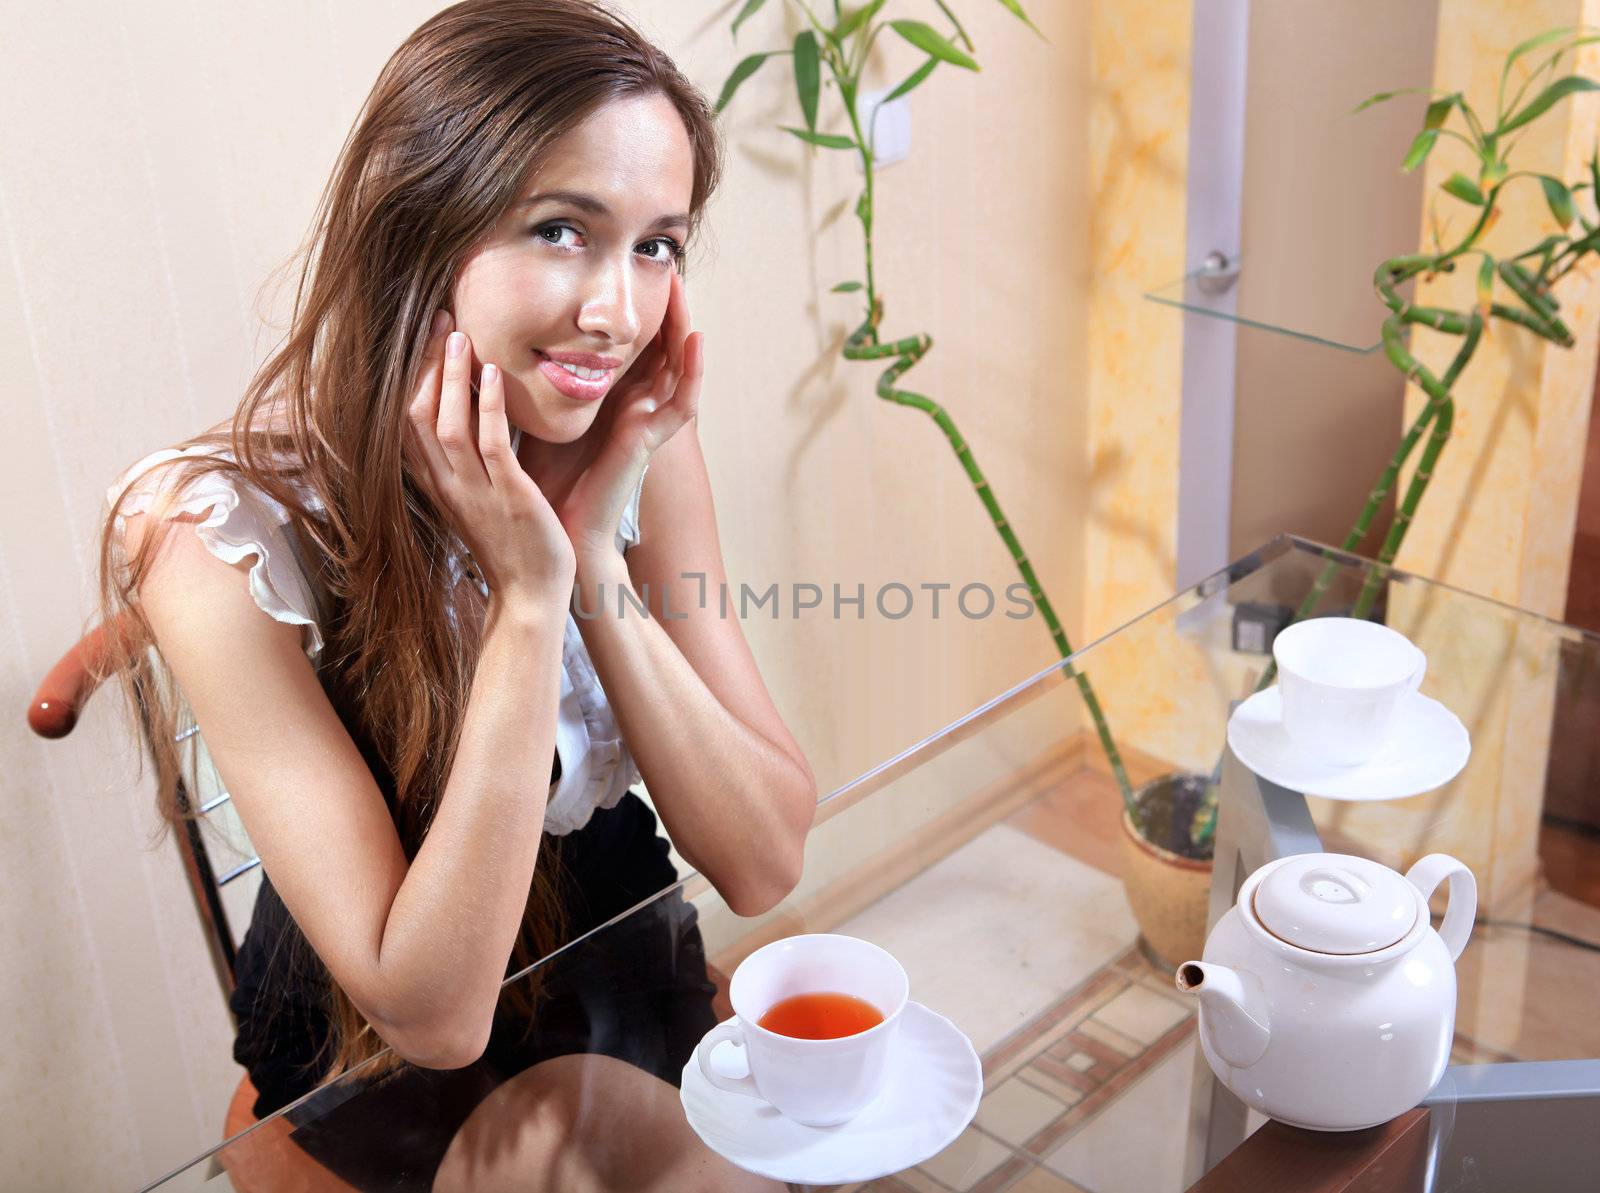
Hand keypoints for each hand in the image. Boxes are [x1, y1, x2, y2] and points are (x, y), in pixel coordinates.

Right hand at [408, 312, 575, 607]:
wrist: (532, 595)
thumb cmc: (514, 543)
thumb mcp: (481, 497)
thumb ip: (472, 460)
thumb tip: (474, 415)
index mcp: (439, 484)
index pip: (408, 423)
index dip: (413, 377)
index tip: (426, 338)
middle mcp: (448, 485)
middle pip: (417, 414)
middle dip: (426, 365)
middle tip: (439, 319)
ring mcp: (475, 492)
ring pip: (446, 425)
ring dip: (451, 377)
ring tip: (461, 335)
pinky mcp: (509, 498)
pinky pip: (489, 446)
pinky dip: (487, 407)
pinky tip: (493, 373)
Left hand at [551, 268, 703, 560]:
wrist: (556, 526)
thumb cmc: (543, 476)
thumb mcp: (536, 410)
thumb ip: (531, 377)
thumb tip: (499, 335)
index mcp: (611, 399)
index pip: (632, 344)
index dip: (635, 307)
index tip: (628, 269)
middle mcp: (634, 407)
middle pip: (661, 347)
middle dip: (663, 306)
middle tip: (663, 263)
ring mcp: (646, 423)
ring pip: (678, 366)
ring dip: (682, 324)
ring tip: (681, 286)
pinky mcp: (650, 441)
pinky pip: (683, 403)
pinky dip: (693, 371)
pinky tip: (696, 339)